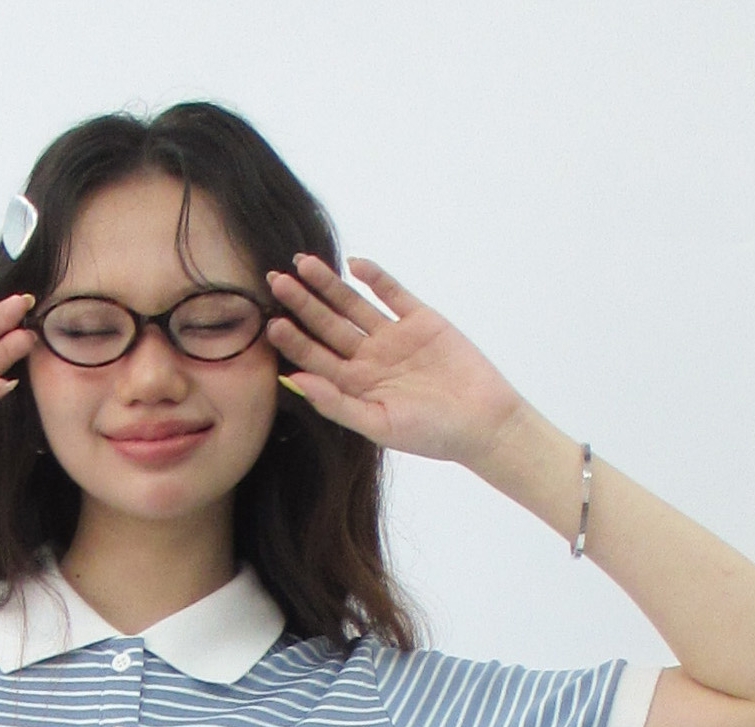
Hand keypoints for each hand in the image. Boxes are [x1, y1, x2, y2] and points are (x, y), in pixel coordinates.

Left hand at [262, 253, 531, 469]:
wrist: (482, 421)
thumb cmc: (431, 434)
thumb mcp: (379, 424)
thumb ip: (336, 403)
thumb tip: (295, 381)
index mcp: (356, 386)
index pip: (316, 358)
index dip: (294, 340)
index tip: (272, 322)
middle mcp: (369, 359)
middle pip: (328, 326)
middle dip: (302, 304)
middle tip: (275, 281)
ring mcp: (393, 337)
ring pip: (354, 305)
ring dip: (329, 285)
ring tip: (303, 263)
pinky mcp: (420, 319)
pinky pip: (393, 293)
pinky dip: (375, 278)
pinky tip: (353, 264)